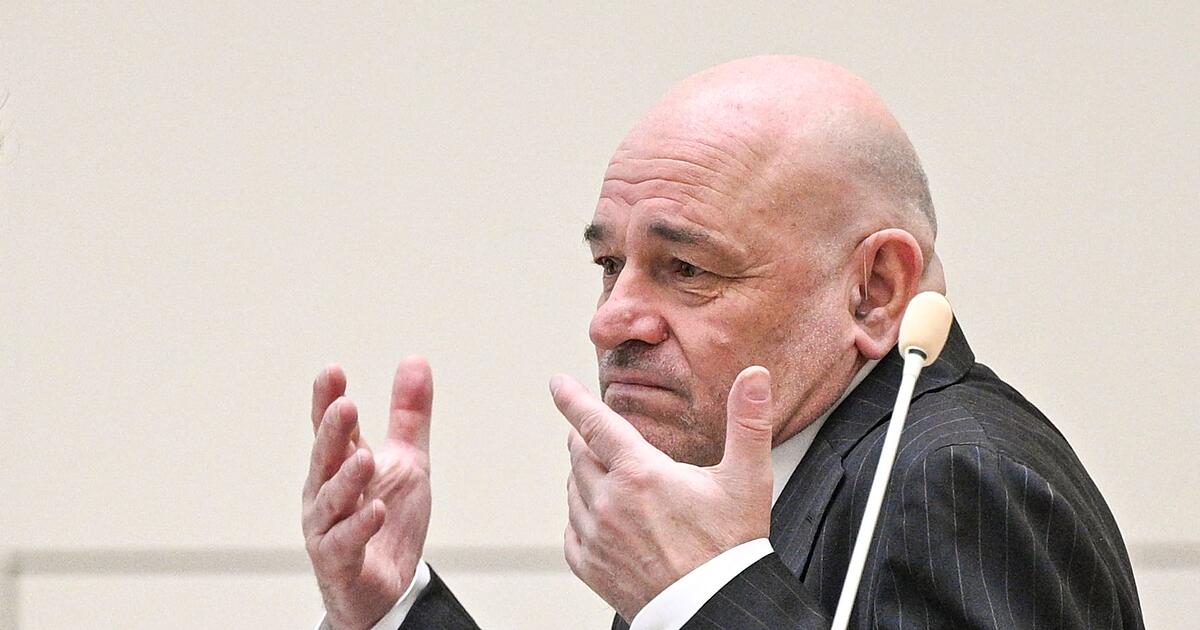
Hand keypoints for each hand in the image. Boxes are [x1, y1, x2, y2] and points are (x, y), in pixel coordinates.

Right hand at [302, 358, 433, 629]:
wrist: (387, 587)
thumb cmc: (388, 520)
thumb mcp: (407, 460)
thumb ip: (408, 415)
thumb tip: (415, 359)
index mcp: (340, 465)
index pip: (332, 428)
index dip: (328, 401)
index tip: (333, 372)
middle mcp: (325, 493)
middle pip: (326, 459)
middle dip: (332, 433)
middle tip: (344, 405)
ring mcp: (327, 528)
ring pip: (331, 500)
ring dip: (347, 479)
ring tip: (365, 458)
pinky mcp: (338, 562)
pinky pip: (345, 543)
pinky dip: (360, 526)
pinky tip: (376, 511)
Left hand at [553, 366, 774, 620]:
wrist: (715, 609)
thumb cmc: (730, 549)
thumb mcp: (747, 479)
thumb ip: (748, 422)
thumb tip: (753, 377)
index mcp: (640, 474)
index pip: (595, 424)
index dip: (573, 400)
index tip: (558, 384)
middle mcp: (609, 502)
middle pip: (579, 454)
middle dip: (586, 438)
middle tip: (597, 435)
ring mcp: (596, 536)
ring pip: (573, 490)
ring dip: (584, 476)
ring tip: (608, 477)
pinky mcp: (591, 566)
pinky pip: (571, 530)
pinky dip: (580, 516)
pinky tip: (600, 517)